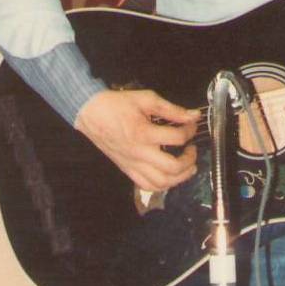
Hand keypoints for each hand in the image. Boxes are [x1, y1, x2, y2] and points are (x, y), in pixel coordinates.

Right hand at [76, 88, 199, 190]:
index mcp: (144, 133)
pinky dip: (162, 185)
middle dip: (190, 160)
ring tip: (187, 167)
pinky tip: (169, 176)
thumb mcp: (146, 99)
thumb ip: (172, 109)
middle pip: (172, 167)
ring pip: (161, 183)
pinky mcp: (127, 170)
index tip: (192, 125)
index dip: (190, 131)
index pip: (177, 138)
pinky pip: (147, 186)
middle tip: (192, 150)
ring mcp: (132, 164)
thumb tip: (193, 116)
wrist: (91, 113)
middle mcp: (139, 153)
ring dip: (180, 177)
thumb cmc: (117, 104)